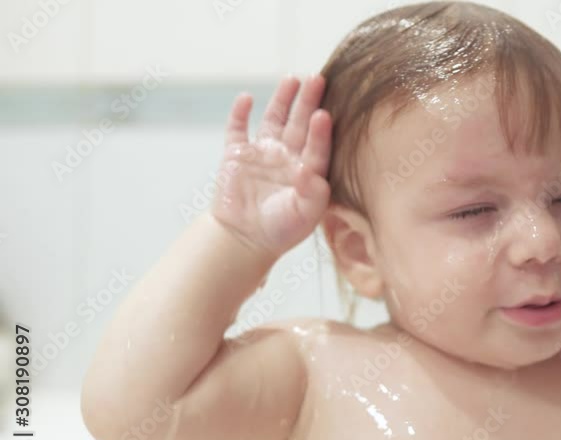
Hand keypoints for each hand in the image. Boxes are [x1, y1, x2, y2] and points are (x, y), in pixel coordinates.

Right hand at [212, 75, 332, 258]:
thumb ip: (311, 194)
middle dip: (309, 101)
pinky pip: (238, 128)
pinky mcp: (237, 154)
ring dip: (282, 99)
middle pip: (300, 123)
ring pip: (274, 119)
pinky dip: (240, 113)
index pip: (318, 146)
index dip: (321, 131)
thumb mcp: (302, 216)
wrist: (243, 239)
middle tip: (318, 78)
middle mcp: (288, 157)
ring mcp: (263, 153)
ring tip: (292, 78)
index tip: (324, 114)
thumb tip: (308, 171)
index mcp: (308, 170)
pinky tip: (247, 98)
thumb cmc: (280, 231)